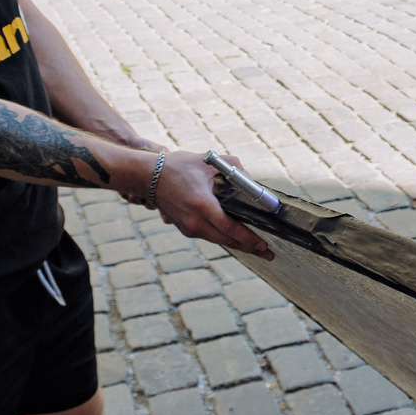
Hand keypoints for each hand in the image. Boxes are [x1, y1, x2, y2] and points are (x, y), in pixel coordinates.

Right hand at [155, 151, 272, 257]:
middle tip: (268, 254)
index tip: (264, 244)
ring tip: (256, 249)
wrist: (148, 176)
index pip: (230, 227)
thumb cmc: (177, 166)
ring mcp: (189, 227)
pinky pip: (210, 236)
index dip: (249, 238)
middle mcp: (195, 221)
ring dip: (238, 245)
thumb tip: (251, 182)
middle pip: (227, 240)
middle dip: (249, 248)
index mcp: (202, 205)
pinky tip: (236, 238)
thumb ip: (234, 168)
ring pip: (219, 240)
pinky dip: (224, 238)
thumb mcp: (208, 161)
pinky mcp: (185, 229)